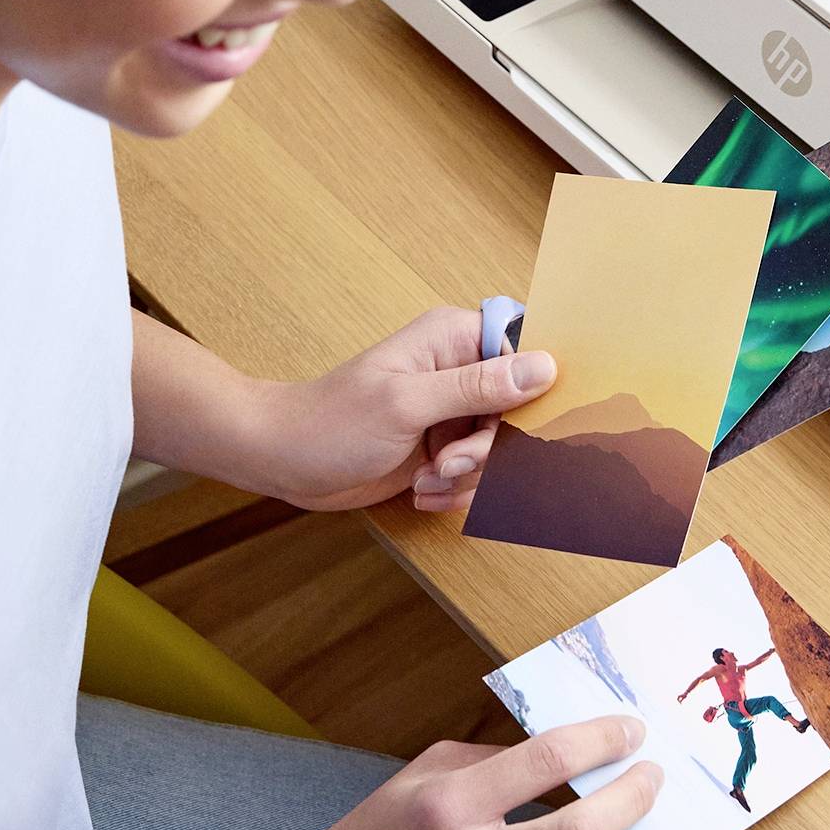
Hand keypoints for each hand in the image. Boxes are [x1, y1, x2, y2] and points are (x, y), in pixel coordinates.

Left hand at [262, 307, 555, 513]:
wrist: (285, 461)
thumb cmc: (332, 422)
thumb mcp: (408, 404)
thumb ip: (478, 387)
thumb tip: (544, 367)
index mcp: (454, 338)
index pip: (525, 351)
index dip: (531, 393)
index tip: (514, 428)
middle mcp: (459, 370)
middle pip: (519, 411)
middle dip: (491, 450)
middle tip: (449, 462)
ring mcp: (452, 411)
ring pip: (501, 451)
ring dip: (469, 476)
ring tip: (427, 478)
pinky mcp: (443, 446)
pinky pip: (477, 474)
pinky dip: (454, 491)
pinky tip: (421, 491)